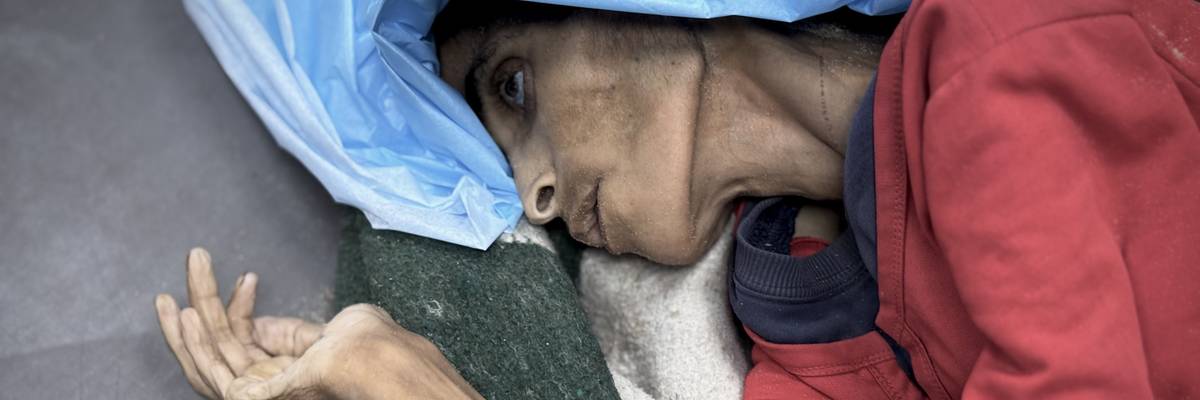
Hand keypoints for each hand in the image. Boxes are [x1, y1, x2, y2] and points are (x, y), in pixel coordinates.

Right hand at [155, 248, 481, 399]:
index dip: (239, 308)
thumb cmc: (369, 347)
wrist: (377, 360)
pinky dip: (191, 345)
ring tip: (170, 296)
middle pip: (220, 346)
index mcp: (287, 373)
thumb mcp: (324, 335)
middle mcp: (268, 385)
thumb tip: (255, 323)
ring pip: (206, 360)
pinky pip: (209, 374)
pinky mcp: (248, 399)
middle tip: (195, 261)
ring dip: (183, 327)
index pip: (247, 342)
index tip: (249, 278)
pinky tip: (184, 316)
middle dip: (202, 302)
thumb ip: (289, 334)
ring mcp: (257, 394)